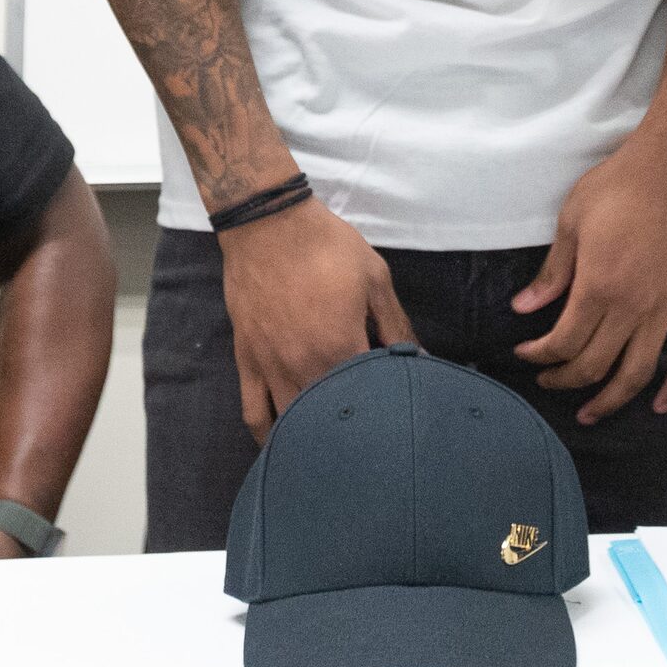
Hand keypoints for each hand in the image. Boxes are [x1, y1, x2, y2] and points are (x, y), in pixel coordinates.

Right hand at [219, 196, 413, 440]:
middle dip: (353, 424)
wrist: (268, 224)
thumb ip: (397, 324)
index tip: (398, 405)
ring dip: (313, 435)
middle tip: (370, 426)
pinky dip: (268, 434)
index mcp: (341, 346)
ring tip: (334, 442)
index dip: (386, 404)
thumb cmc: (326, 246)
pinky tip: (284, 442)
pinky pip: (254, 413)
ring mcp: (271, 368)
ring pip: (293, 422)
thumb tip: (419, 358)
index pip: (369, 395)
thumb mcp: (374, 277)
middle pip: (330, 416)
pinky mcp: (247, 362)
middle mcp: (304, 366)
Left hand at [511, 134, 666, 423]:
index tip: (524, 353)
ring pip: (638, 373)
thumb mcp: (571, 222)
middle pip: (595, 365)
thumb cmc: (619, 186)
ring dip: (612, 400)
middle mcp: (633, 307)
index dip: (539, 355)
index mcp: (598, 287)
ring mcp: (666, 308)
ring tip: (591, 412)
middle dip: (565, 380)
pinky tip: (661, 404)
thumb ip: (551, 272)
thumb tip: (524, 308)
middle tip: (547, 380)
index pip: (564, 342)